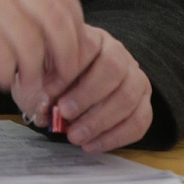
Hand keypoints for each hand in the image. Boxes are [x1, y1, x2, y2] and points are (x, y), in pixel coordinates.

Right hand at [0, 0, 84, 93]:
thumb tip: (70, 39)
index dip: (76, 32)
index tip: (73, 57)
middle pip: (56, 23)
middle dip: (65, 59)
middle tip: (60, 80)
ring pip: (31, 46)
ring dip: (33, 75)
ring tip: (26, 86)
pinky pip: (1, 59)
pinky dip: (4, 75)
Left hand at [13, 25, 152, 152]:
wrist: (75, 83)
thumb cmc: (54, 74)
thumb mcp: (40, 72)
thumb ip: (39, 84)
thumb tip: (42, 106)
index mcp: (92, 37)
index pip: (87, 46)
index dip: (69, 71)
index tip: (48, 92)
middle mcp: (118, 52)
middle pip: (113, 69)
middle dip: (87, 95)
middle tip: (64, 114)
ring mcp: (135, 77)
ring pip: (128, 97)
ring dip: (100, 121)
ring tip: (75, 136)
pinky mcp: (144, 103)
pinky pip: (140, 121)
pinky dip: (115, 137)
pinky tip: (91, 146)